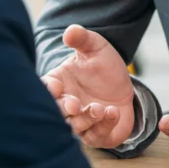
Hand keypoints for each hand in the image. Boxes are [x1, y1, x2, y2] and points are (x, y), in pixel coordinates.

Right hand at [42, 26, 135, 148]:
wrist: (123, 86)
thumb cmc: (102, 66)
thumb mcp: (95, 47)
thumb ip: (82, 39)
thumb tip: (71, 30)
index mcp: (58, 83)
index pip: (45, 89)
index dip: (47, 90)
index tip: (55, 86)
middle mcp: (65, 105)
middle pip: (56, 112)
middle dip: (64, 109)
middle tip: (74, 104)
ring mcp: (79, 121)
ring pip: (75, 127)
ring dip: (86, 119)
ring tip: (99, 108)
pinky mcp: (95, 134)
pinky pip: (96, 136)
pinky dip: (104, 126)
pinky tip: (113, 112)